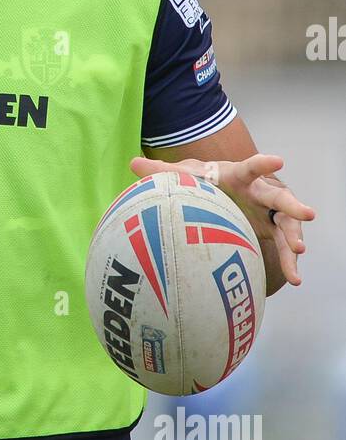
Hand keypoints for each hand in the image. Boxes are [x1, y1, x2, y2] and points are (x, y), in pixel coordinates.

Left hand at [129, 153, 314, 286]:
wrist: (219, 191)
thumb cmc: (203, 182)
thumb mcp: (183, 176)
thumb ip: (161, 171)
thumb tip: (132, 163)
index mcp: (239, 176)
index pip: (252, 168)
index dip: (264, 164)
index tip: (278, 161)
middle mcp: (259, 191)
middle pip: (279, 196)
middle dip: (293, 205)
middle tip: (307, 214)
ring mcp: (269, 211)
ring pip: (287, 224)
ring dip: (294, 239)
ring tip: (299, 254)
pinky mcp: (272, 229)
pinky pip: (284, 245)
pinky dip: (289, 260)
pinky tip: (295, 278)